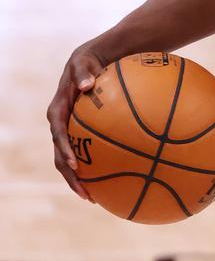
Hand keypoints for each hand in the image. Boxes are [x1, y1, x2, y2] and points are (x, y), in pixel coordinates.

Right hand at [47, 46, 106, 201]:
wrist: (90, 62)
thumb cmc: (88, 62)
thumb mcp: (84, 63)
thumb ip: (84, 73)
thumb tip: (86, 85)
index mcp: (58, 111)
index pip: (58, 134)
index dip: (64, 150)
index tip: (75, 163)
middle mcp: (61, 125)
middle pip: (60, 156)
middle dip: (70, 177)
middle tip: (85, 194)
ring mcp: (70, 131)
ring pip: (69, 161)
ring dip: (79, 180)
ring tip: (92, 198)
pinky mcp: (81, 133)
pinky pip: (86, 153)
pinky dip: (94, 167)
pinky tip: (110, 180)